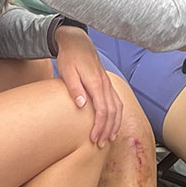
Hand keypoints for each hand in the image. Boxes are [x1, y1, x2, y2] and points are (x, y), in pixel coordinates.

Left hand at [54, 26, 121, 146]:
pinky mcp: (107, 84)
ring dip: (114, 125)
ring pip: (118, 108)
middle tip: (100, 144)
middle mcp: (105, 85)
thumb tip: (82, 105)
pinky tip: (114, 124)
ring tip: (109, 138)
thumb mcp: (67, 72)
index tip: (94, 138)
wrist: (77, 43)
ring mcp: (108, 84)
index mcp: (96, 83)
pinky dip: (118, 115)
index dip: (100, 126)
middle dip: (108, 129)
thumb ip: (75, 88)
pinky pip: (117, 102)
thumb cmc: (70, 58)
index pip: (103, 110)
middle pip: (112, 112)